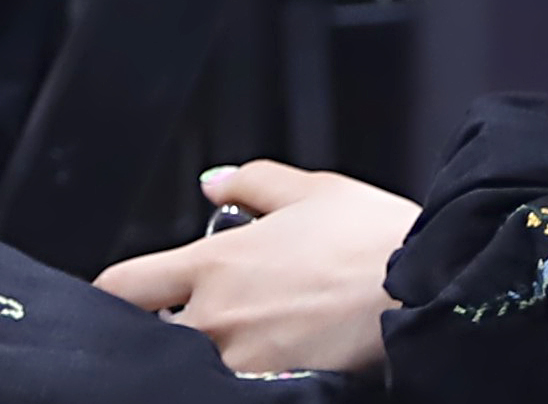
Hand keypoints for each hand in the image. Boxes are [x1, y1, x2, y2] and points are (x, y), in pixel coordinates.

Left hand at [98, 160, 418, 377]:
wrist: (416, 288)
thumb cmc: (370, 237)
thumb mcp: (314, 189)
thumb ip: (253, 182)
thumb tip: (212, 181)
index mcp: (216, 264)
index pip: (123, 287)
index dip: (113, 292)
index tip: (126, 294)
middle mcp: (213, 318)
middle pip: (147, 335)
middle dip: (162, 325)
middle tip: (198, 313)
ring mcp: (234, 362)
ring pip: (187, 365)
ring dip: (202, 352)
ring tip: (244, 336)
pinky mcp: (261, 392)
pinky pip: (224, 386)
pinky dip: (231, 375)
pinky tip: (264, 359)